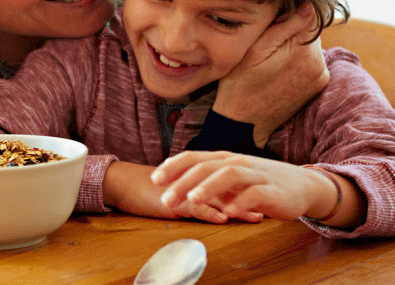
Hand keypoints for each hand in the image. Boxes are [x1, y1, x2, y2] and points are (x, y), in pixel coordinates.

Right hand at [104, 161, 262, 224]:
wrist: (125, 183)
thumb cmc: (151, 188)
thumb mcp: (178, 190)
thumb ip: (196, 192)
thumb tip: (216, 200)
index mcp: (197, 178)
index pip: (228, 183)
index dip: (246, 190)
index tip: (265, 198)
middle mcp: (195, 182)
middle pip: (229, 191)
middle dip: (249, 200)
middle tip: (269, 208)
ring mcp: (185, 191)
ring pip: (217, 200)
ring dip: (237, 209)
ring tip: (254, 216)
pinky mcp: (174, 201)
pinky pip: (194, 207)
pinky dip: (209, 212)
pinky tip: (222, 218)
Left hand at [151, 151, 353, 226]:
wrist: (303, 185)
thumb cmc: (262, 183)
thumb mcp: (233, 178)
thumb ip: (210, 179)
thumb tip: (179, 185)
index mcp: (225, 159)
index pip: (194, 157)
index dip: (173, 166)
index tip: (155, 179)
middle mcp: (239, 163)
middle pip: (207, 166)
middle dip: (184, 181)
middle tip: (167, 198)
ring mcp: (256, 175)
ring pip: (230, 174)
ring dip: (209, 186)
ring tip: (193, 200)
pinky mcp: (272, 191)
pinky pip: (255, 194)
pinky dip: (241, 202)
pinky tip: (229, 212)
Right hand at [212, 3, 326, 146]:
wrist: (244, 121)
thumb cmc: (241, 83)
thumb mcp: (255, 49)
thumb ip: (284, 27)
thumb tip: (309, 6)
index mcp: (304, 52)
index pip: (309, 16)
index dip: (291, 13)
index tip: (274, 20)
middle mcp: (319, 64)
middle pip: (310, 31)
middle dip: (292, 30)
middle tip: (267, 40)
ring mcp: (320, 77)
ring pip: (310, 46)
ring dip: (295, 45)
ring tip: (270, 56)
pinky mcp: (317, 86)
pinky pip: (311, 61)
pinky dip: (298, 59)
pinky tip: (278, 67)